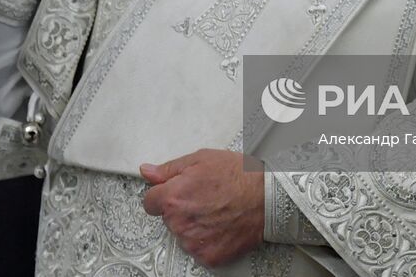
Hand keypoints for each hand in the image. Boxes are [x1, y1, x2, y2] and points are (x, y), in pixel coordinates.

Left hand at [141, 150, 263, 268]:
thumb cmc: (238, 176)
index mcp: (173, 198)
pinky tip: (220, 226)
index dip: (163, 195)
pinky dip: (207, 240)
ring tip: (215, 211)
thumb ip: (169, 169)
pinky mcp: (208, 256)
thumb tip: (147, 172)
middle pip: (168, 218)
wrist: (268, 198)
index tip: (176, 193)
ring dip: (193, 225)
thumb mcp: (201, 160)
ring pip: (182, 235)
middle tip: (203, 198)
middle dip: (181, 209)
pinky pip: (198, 249)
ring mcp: (193, 243)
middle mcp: (179, 223)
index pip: (150, 202)